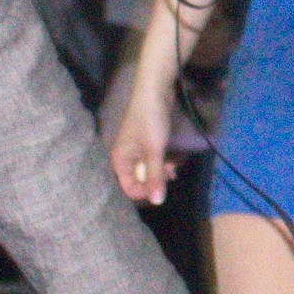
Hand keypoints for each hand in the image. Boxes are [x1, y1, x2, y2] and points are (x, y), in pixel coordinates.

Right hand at [107, 82, 174, 208]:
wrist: (155, 91)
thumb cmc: (151, 121)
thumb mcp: (154, 151)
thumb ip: (154, 176)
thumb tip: (157, 202)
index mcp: (119, 161)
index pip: (129, 188)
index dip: (145, 191)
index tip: (161, 187)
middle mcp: (125, 158)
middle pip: (140, 181)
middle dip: (156, 180)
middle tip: (170, 173)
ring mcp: (137, 150)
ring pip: (149, 171)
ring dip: (162, 171)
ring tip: (173, 166)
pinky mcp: (147, 144)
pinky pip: (154, 161)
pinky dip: (163, 162)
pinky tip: (173, 161)